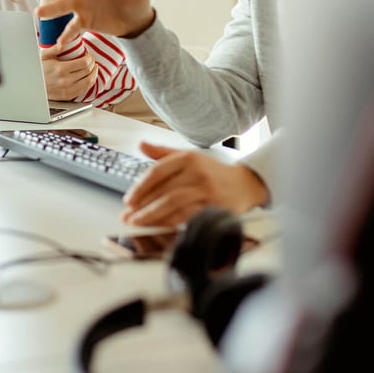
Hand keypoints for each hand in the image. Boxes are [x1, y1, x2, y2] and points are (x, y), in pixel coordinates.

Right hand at [40, 44, 96, 100]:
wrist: (33, 86)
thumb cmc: (38, 70)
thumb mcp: (44, 56)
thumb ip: (55, 48)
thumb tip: (64, 41)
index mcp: (61, 69)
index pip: (84, 63)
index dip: (90, 58)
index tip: (89, 55)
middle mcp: (66, 81)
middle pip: (88, 71)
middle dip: (93, 64)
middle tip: (92, 60)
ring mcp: (68, 90)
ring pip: (89, 82)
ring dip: (94, 74)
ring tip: (93, 68)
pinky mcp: (68, 96)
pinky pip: (84, 90)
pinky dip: (90, 83)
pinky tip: (89, 78)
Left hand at [121, 142, 268, 226]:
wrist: (245, 184)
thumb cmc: (212, 172)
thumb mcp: (189, 157)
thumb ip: (163, 153)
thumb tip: (141, 145)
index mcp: (188, 158)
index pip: (157, 171)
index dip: (140, 187)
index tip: (128, 199)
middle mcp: (198, 173)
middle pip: (164, 191)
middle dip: (142, 206)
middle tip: (127, 216)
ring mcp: (207, 191)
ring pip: (174, 205)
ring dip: (152, 217)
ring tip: (138, 223)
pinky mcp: (215, 208)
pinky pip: (187, 217)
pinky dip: (171, 223)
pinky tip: (159, 227)